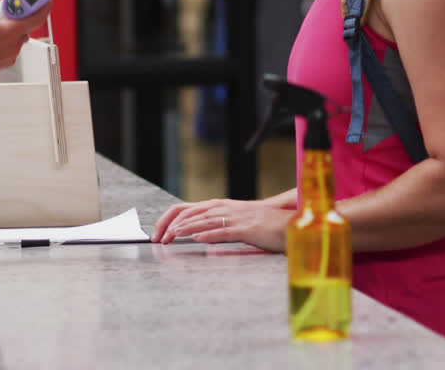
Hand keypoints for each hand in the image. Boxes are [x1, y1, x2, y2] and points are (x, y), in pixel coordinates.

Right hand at [0, 0, 52, 72]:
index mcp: (9, 31)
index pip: (36, 18)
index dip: (44, 7)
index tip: (44, 0)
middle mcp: (14, 44)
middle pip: (25, 26)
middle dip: (18, 18)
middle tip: (5, 12)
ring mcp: (11, 54)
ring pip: (18, 37)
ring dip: (10, 30)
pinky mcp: (7, 62)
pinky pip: (12, 47)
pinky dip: (6, 41)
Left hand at [151, 198, 291, 252]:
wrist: (286, 222)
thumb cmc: (260, 224)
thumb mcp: (233, 220)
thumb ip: (214, 223)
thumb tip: (192, 233)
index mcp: (218, 206)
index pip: (185, 209)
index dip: (168, 220)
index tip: (158, 233)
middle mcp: (223, 208)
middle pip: (190, 213)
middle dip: (171, 226)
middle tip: (158, 239)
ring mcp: (234, 217)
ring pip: (204, 220)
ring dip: (185, 229)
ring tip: (171, 237)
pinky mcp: (246, 229)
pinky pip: (224, 231)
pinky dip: (209, 234)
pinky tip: (197, 238)